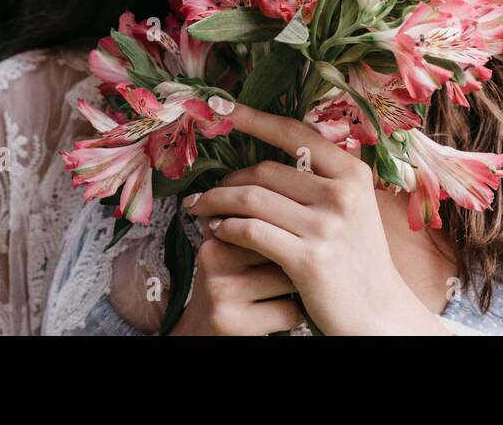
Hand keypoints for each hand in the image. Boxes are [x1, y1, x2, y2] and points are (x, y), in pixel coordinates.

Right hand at [169, 215, 302, 334]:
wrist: (204, 334)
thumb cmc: (232, 283)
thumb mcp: (229, 248)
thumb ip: (246, 214)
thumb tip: (292, 168)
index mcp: (215, 234)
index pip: (269, 216)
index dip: (290, 229)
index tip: (292, 238)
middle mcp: (213, 259)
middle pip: (282, 243)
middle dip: (294, 255)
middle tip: (289, 264)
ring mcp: (221, 292)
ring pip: (289, 277)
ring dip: (297, 285)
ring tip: (281, 290)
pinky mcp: (234, 324)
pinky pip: (289, 310)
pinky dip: (294, 312)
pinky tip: (280, 311)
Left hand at [181, 104, 450, 334]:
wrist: (379, 314)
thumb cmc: (358, 259)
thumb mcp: (353, 209)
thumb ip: (322, 181)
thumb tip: (269, 160)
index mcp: (353, 173)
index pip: (295, 133)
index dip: (254, 118)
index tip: (221, 109)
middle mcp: (342, 193)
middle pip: (265, 170)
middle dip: (227, 179)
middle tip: (204, 190)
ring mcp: (326, 226)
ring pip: (252, 199)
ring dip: (217, 202)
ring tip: (200, 208)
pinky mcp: (308, 259)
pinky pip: (252, 232)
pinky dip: (228, 228)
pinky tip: (218, 232)